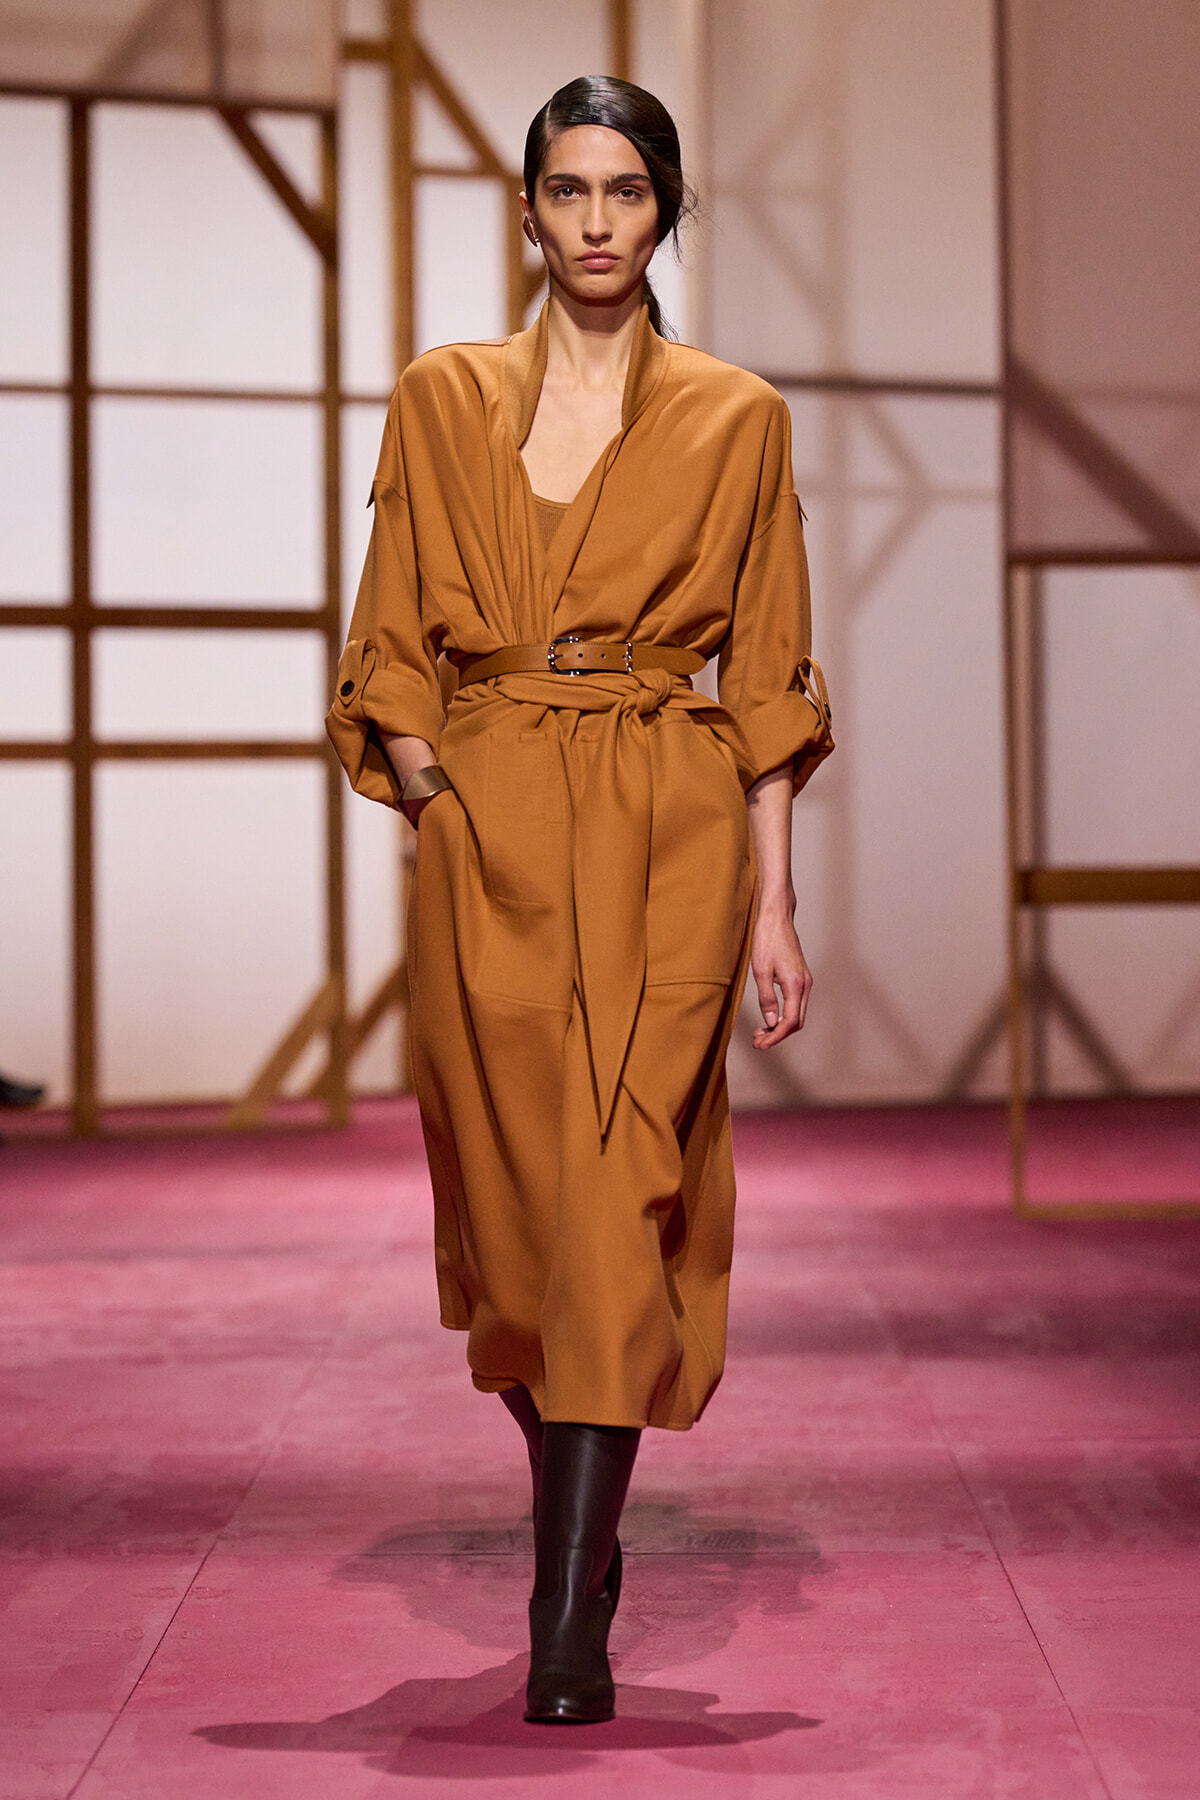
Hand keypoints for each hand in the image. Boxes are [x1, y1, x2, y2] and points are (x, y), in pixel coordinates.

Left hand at [750, 906, 811, 1048]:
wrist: (776, 918)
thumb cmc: (767, 940)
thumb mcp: (760, 970)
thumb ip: (766, 999)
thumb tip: (771, 1022)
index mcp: (796, 985)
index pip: (789, 1022)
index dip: (775, 1037)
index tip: (760, 1044)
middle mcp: (805, 985)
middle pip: (796, 1022)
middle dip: (778, 1035)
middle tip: (758, 1041)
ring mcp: (805, 982)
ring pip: (797, 1014)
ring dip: (780, 1026)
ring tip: (761, 1031)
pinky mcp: (800, 978)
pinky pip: (796, 1004)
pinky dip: (784, 1015)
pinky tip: (770, 1016)